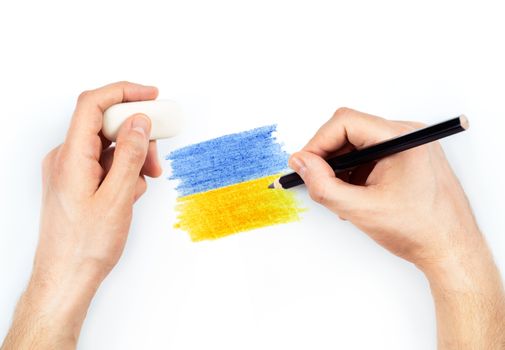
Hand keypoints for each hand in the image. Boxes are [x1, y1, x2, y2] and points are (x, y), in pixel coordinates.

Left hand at [2, 82, 161, 348]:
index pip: (93, 104)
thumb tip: (140, 122)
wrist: (66, 277)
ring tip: (144, 182)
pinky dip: (123, 171)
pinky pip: (105, 163)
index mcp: (70, 156)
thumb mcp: (117, 197)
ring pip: (109, 146)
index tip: (151, 96)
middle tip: (157, 156)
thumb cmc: (85, 246)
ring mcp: (72, 170)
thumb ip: (129, 155)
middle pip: (106, 125)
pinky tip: (130, 193)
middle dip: (137, 136)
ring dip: (133, 157)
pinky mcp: (79, 182)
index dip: (124, 92)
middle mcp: (67, 157)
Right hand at [290, 107, 504, 347]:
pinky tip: (354, 195)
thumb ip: (323, 185)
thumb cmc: (420, 231)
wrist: (451, 250)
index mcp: (402, 139)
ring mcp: (409, 146)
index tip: (304, 165)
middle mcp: (407, 135)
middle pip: (350, 130)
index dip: (318, 143)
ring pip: (358, 144)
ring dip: (341, 167)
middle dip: (328, 156)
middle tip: (317, 181)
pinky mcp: (407, 157)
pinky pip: (370, 155)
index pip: (345, 122)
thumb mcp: (360, 210)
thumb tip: (300, 162)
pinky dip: (355, 172)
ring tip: (339, 196)